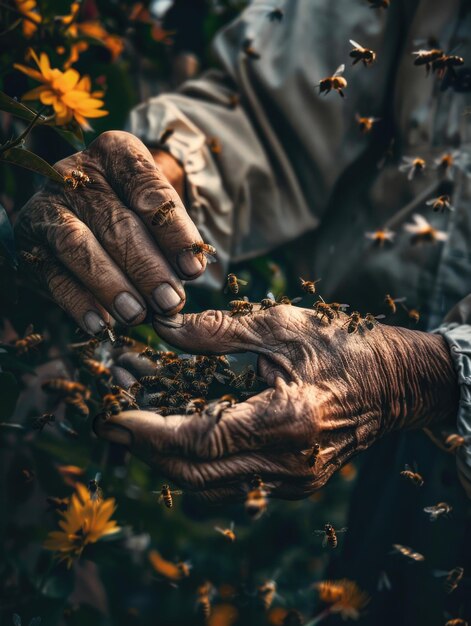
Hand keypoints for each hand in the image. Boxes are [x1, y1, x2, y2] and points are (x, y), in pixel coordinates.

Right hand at [14, 131, 204, 333]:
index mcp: (116, 154)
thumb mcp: (156, 211)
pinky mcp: (30, 241)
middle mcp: (77, 173)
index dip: (173, 231)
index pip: (148, 189)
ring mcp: (49, 206)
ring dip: (111, 285)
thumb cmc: (134, 211)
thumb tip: (186, 275)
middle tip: (169, 301)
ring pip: (79, 246)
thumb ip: (172, 237)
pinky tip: (101, 324)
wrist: (83, 211)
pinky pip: (52, 274)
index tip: (193, 269)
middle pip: (116, 222)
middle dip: (146, 267)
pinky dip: (78, 302)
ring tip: (137, 315)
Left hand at [94, 306, 457, 501]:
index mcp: (287, 420)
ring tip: (137, 426)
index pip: (199, 439)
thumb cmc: (342, 347)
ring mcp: (292, 482)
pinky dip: (197, 464)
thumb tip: (163, 328)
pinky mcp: (292, 485)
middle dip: (146, 449)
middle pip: (195, 472)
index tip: (112, 417)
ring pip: (209, 485)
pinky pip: (230, 484)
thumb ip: (218, 331)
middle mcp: (288, 463)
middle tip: (111, 423)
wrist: (393, 384)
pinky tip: (180, 436)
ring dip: (167, 458)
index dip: (149, 430)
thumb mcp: (281, 326)